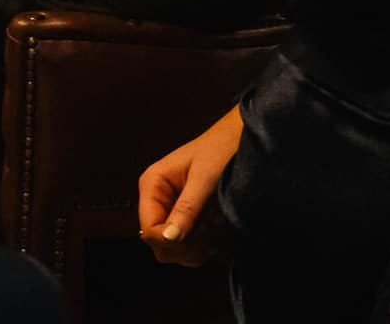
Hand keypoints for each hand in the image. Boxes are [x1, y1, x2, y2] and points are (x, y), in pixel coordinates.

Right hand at [137, 104, 242, 266]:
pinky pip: (185, 246)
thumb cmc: (220, 150)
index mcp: (153, 184)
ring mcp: (170, 210)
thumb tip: (168, 237)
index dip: (169, 242)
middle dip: (182, 248)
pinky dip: (201, 248)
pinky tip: (215, 235)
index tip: (198, 241)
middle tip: (209, 239)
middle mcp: (156, 199)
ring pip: (171, 249)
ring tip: (215, 234)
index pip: (149, 228)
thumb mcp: (204, 179)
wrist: (240, 139)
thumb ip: (186, 208)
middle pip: (157, 243)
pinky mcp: (185, 218)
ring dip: (193, 250)